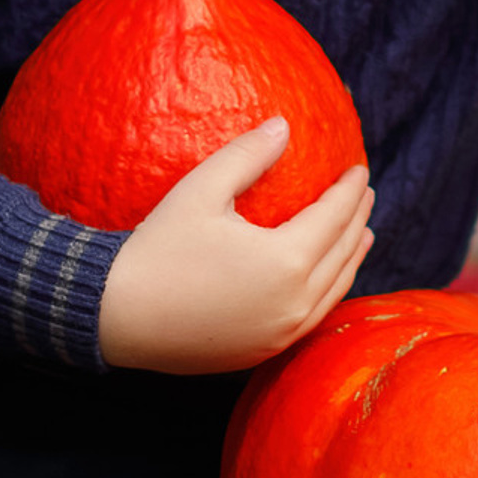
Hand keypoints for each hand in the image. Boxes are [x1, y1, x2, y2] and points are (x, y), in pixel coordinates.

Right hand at [96, 119, 374, 374]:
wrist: (114, 317)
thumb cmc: (157, 248)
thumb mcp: (201, 189)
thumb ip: (248, 155)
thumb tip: (284, 125)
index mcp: (285, 262)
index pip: (334, 218)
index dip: (350, 190)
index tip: (358, 168)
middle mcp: (293, 304)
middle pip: (343, 254)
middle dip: (358, 220)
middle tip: (364, 194)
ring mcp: (279, 334)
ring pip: (333, 291)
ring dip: (352, 258)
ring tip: (361, 234)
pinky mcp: (261, 352)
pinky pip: (311, 317)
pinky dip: (329, 290)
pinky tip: (324, 277)